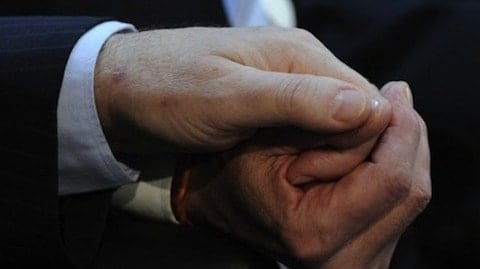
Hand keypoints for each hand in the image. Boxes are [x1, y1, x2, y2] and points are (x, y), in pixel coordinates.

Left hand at [94, 27, 388, 153]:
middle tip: (295, 172)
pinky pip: (305, 131)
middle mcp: (302, 66)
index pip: (365, 102)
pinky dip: (299, 152)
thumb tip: (370, 109)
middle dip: (337, 151)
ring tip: (283, 168)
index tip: (315, 170)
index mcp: (300, 55)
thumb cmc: (166, 91)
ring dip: (317, 154)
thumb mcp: (228, 98)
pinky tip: (279, 163)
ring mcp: (286, 85)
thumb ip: (296, 100)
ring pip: (331, 127)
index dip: (356, 142)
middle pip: (353, 115)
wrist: (119, 91)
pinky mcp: (270, 105)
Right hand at [178, 82, 430, 267]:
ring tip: (373, 119)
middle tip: (387, 98)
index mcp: (313, 234)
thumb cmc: (229, 166)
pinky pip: (402, 205)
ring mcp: (357, 262)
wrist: (218, 199)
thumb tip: (376, 106)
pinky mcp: (366, 253)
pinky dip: (396, 167)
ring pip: (413, 196)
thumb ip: (313, 115)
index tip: (393, 92)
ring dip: (403, 149)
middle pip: (411, 190)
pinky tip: (372, 146)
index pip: (390, 179)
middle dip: (405, 136)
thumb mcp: (260, 134)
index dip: (399, 128)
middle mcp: (341, 262)